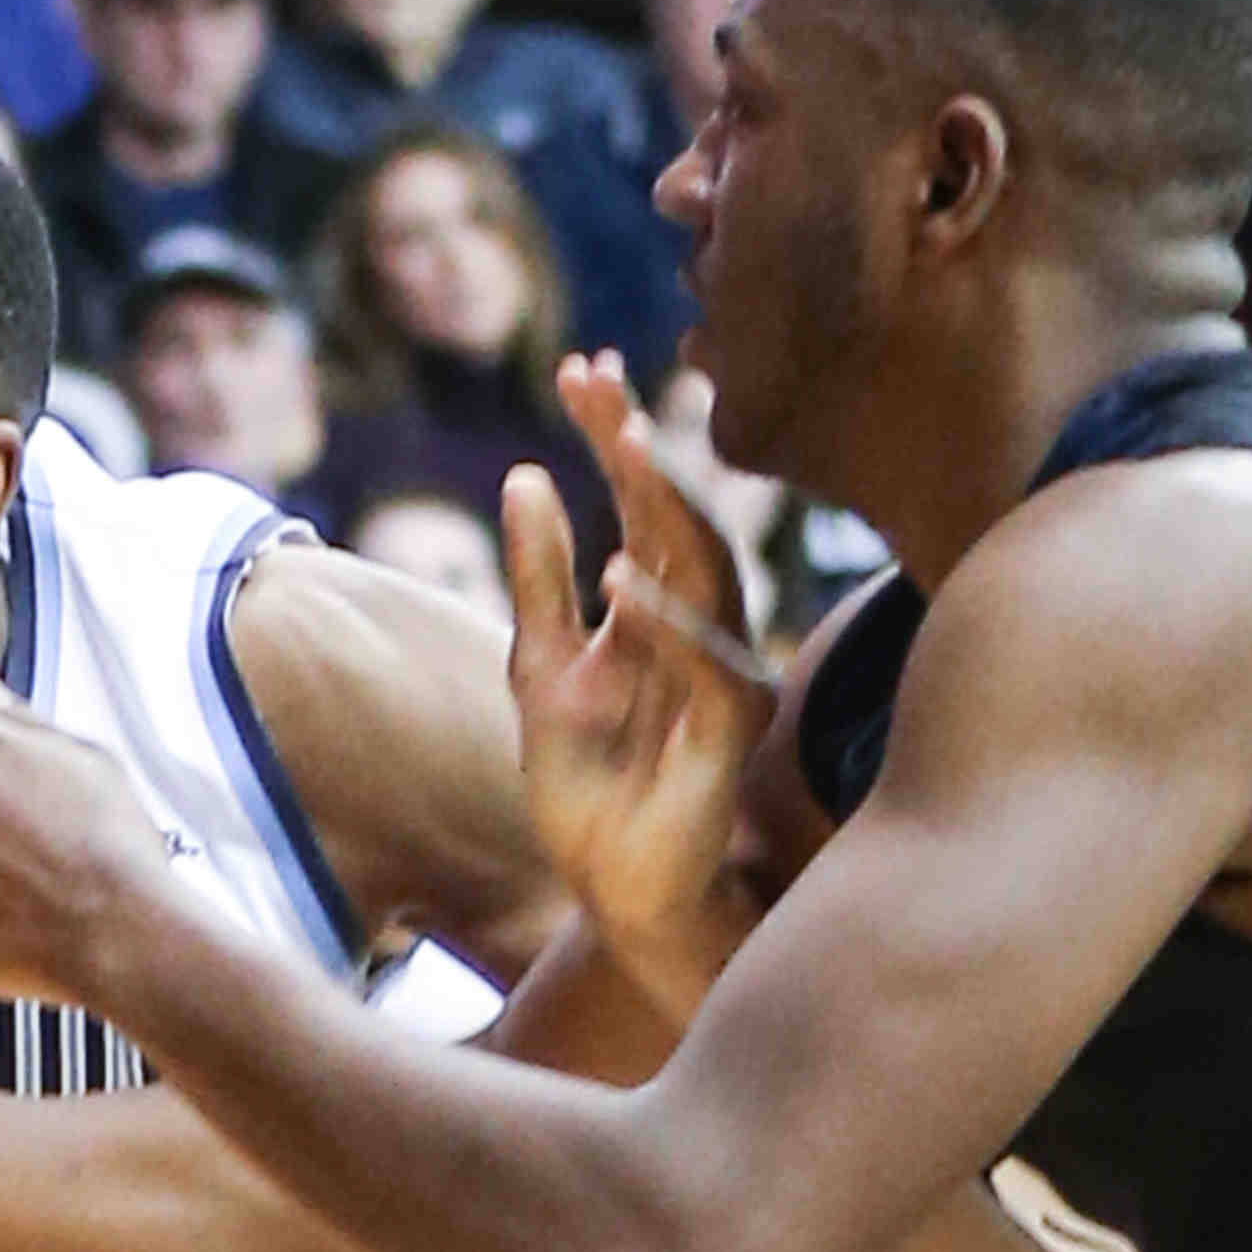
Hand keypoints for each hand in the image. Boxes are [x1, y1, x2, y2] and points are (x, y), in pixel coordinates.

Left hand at [509, 358, 775, 1008]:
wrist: (613, 884)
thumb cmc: (589, 781)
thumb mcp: (539, 667)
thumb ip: (536, 579)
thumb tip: (521, 475)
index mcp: (658, 604)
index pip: (642, 499)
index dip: (614, 432)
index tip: (580, 367)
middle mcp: (700, 625)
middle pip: (679, 513)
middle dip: (638, 443)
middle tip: (597, 379)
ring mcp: (721, 671)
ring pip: (707, 569)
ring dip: (663, 505)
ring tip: (621, 441)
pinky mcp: (729, 728)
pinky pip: (705, 660)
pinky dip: (665, 615)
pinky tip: (619, 570)